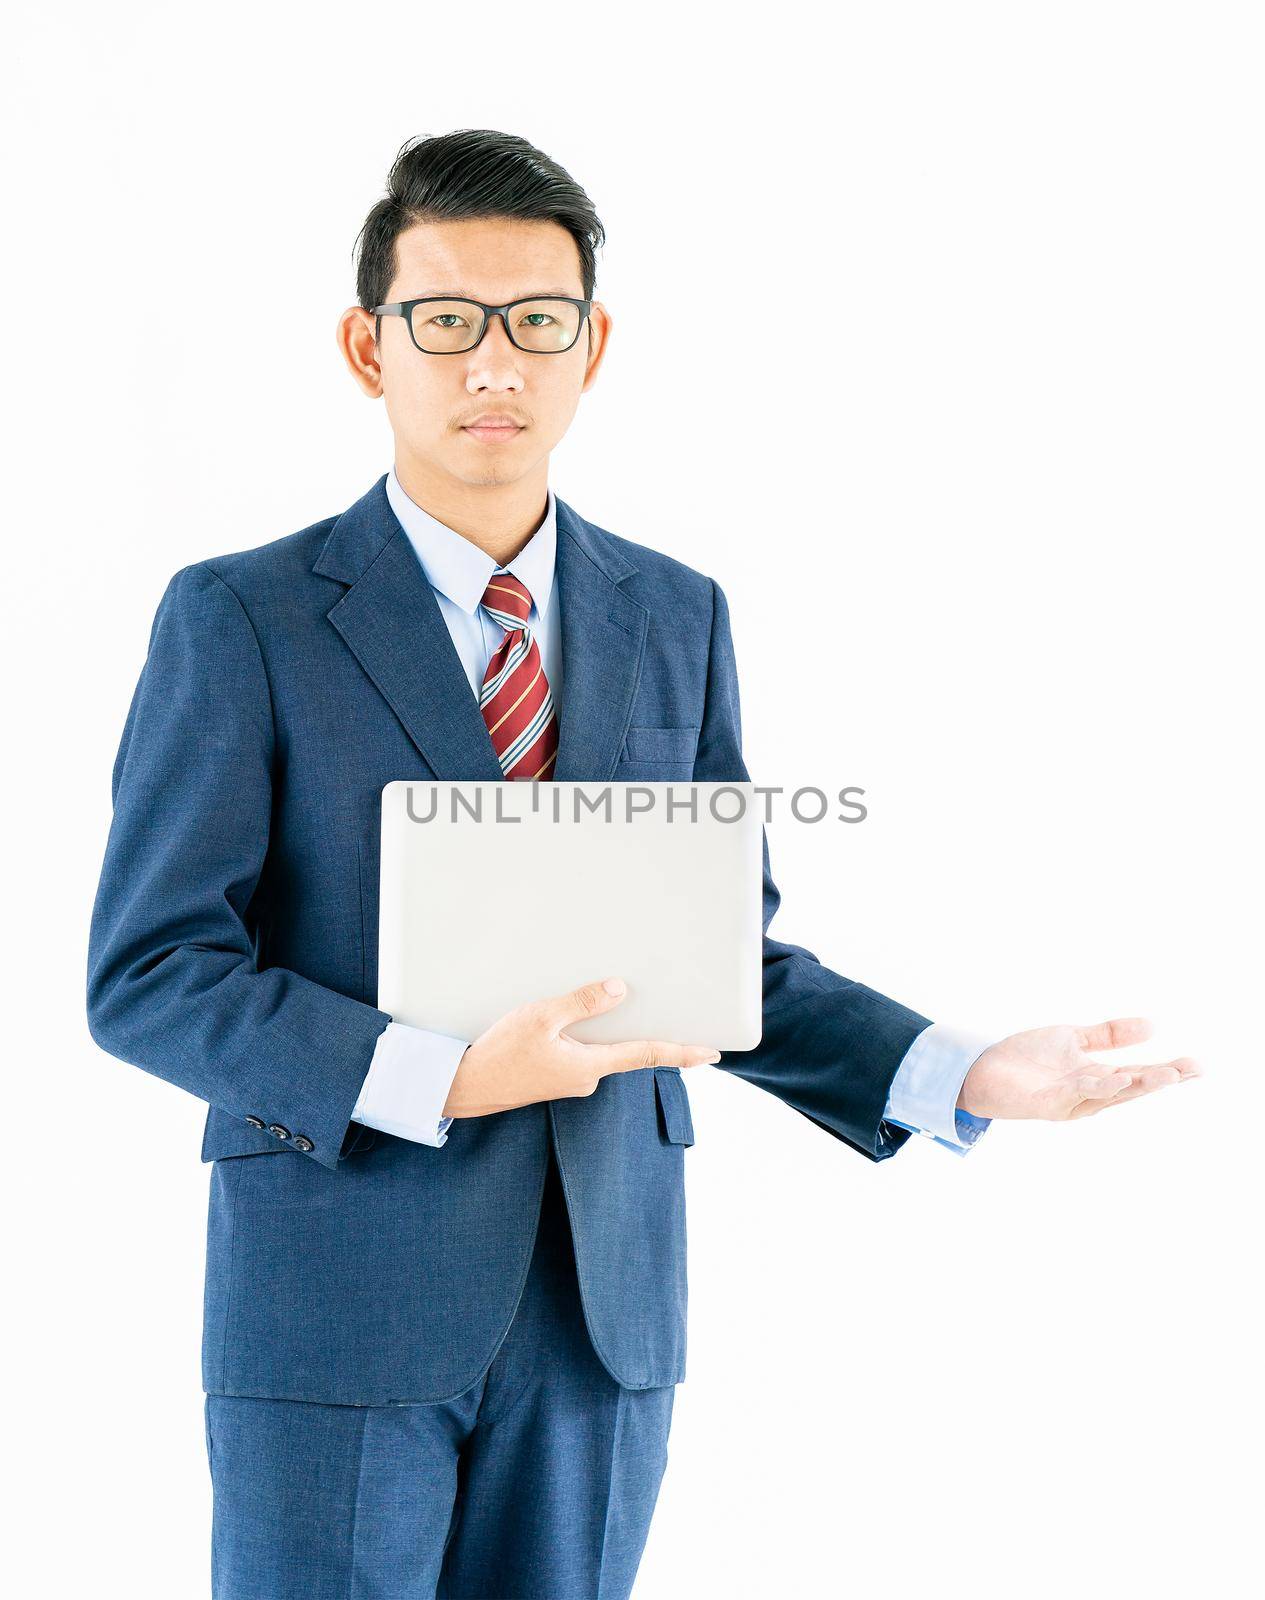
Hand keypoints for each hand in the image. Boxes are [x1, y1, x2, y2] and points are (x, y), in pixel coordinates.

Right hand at [442, 976, 721, 1118]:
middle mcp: (586, 1079)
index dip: (682, 1052)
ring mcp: (570, 1081)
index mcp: (589, 1067)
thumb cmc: (499, 1054)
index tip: (712, 1052)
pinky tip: (570, 1019)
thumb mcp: (540, 1018)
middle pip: (625, 1049)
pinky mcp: (554, 1077)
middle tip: (668, 1007)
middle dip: (642, 1030)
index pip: (646, 1055)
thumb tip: (621, 989)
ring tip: (610, 1001)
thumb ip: (581, 1004)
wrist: (464, 1087)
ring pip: (600, 1049)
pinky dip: (585, 1035)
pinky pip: (581, 1052)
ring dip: (606, 1029)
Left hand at [957, 1017, 1200, 1120]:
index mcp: (1097, 1078)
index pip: (1139, 1075)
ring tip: (1164, 1074)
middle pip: (1131, 1087)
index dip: (1168, 1072)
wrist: (982, 1068)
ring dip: (1136, 1084)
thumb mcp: (1072, 1039)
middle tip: (1191, 1070)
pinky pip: (1077, 1095)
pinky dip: (1098, 1087)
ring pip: (1110, 1094)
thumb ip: (1109, 1035)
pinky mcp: (1047, 1104)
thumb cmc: (1027, 1058)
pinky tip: (1116, 1077)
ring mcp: (1069, 1101)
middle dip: (1161, 1079)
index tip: (1197, 1066)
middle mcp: (1088, 1094)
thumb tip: (1154, 1025)